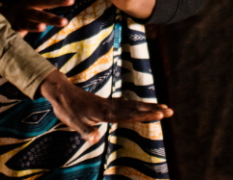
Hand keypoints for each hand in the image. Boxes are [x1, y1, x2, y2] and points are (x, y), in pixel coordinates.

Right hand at [0, 0, 71, 34]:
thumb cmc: (19, 7)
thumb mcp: (32, 0)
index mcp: (32, 3)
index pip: (48, 1)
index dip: (59, 1)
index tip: (71, 2)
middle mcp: (26, 11)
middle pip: (40, 14)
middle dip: (52, 18)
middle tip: (65, 22)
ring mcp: (18, 21)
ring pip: (28, 24)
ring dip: (34, 26)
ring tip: (42, 27)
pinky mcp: (11, 30)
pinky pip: (15, 34)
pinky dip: (18, 37)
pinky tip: (21, 40)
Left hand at [38, 69, 172, 143]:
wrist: (61, 92)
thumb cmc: (67, 108)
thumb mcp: (73, 122)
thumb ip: (85, 131)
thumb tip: (95, 140)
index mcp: (104, 111)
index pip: (129, 114)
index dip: (144, 115)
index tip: (159, 114)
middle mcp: (110, 106)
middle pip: (135, 108)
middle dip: (153, 110)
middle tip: (170, 111)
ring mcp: (110, 103)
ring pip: (133, 105)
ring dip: (149, 107)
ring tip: (164, 108)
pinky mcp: (107, 103)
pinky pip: (127, 104)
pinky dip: (138, 106)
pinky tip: (144, 107)